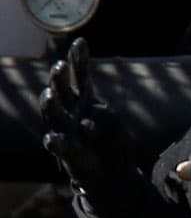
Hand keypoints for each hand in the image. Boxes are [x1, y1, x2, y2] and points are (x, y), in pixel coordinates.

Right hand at [40, 38, 128, 191]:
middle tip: (60, 66)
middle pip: (61, 90)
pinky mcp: (66, 152)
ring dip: (50, 104)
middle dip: (59, 78)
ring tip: (49, 94)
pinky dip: (56, 142)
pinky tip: (52, 139)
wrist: (112, 175)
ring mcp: (65, 130)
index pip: (80, 76)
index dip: (79, 60)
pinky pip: (58, 145)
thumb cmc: (110, 143)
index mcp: (83, 100)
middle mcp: (70, 111)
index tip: (81, 43)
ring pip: (53, 114)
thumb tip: (87, 122)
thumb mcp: (112, 122)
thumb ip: (105, 114)